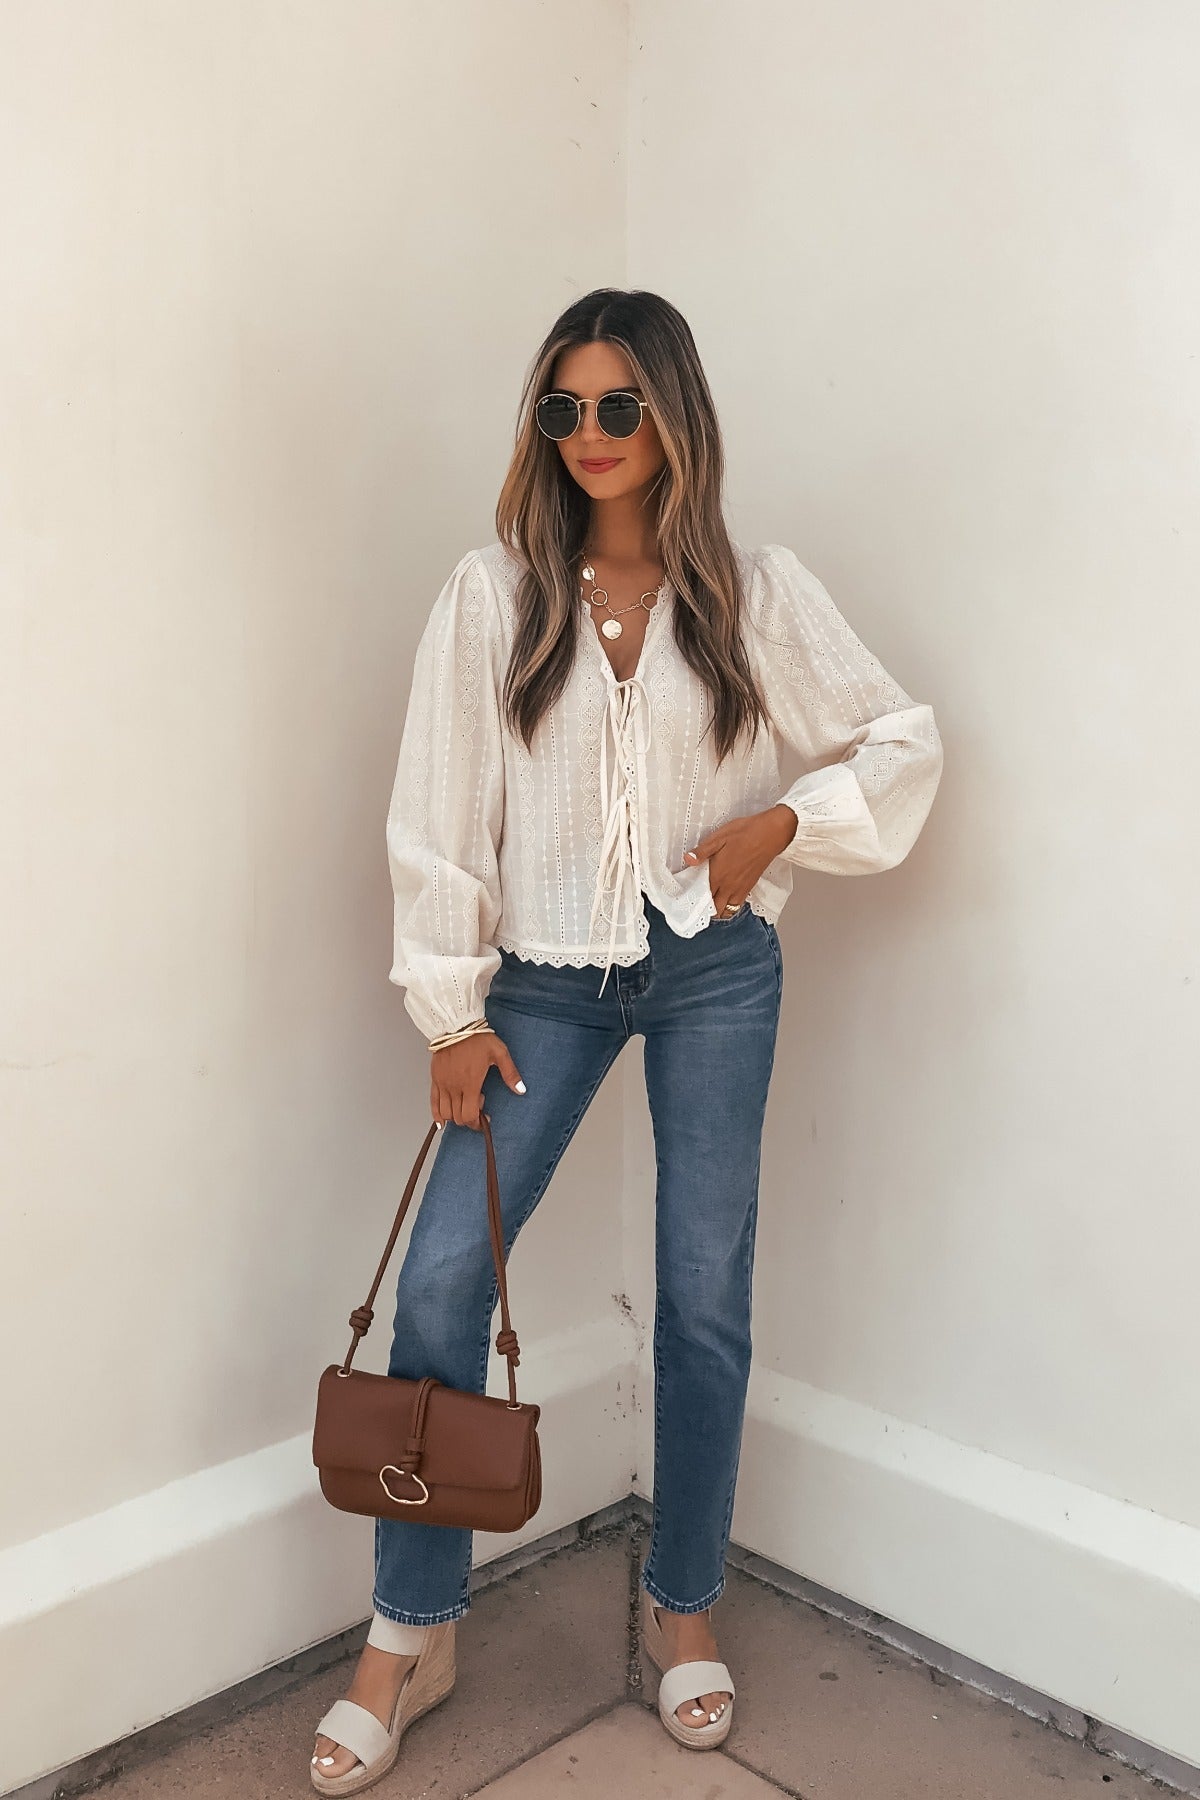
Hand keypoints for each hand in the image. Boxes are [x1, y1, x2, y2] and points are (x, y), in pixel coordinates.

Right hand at [431, 1031, 525, 1130]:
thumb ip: (510, 1073)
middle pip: (458, 1117)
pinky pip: (433, 1103)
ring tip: (464, 1105)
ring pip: (445, 1113)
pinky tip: (441, 1121)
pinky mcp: (435, 1079)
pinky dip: (436, 1115)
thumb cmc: (477, 1038)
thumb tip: (521, 1090)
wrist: (456, 1025)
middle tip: (478, 1106)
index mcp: (471, 1083)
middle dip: (469, 1118)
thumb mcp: (500, 1053)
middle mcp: (455, 1087)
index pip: (470, 1115)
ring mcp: (443, 1084)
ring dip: (455, 1116)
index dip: (478, 1122)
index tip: (486, 1117)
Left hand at [681, 804, 796, 915]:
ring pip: (727, 910)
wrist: (770, 834)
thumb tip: (687, 860)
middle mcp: (729, 886)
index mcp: (718, 875)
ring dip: (718, 909)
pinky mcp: (750, 886)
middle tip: (698, 901)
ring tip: (711, 901)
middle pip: (715, 909)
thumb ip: (702, 851)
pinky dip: (730, 906)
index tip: (688, 897)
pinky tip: (726, 896)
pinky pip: (738, 904)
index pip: (703, 897)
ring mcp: (741, 888)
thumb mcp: (719, 837)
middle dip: (706, 909)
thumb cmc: (745, 833)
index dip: (695, 900)